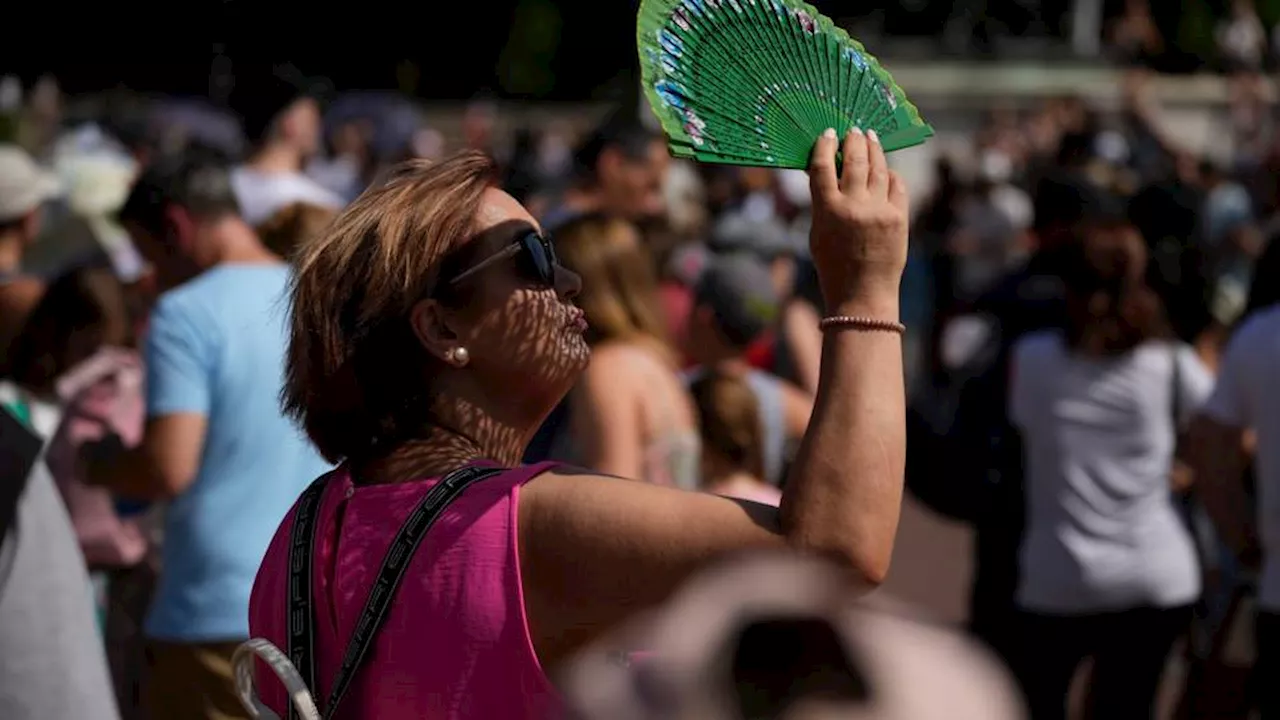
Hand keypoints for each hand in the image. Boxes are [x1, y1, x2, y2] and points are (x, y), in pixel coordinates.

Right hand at [807, 128, 908, 316]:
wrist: (862, 294)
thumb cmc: (833, 265)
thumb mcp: (817, 233)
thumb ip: (822, 202)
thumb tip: (828, 171)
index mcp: (827, 210)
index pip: (822, 166)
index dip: (824, 145)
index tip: (827, 133)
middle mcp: (854, 206)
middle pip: (854, 159)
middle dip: (853, 140)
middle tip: (853, 130)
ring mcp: (879, 210)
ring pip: (878, 167)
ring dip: (874, 149)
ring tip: (870, 138)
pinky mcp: (899, 217)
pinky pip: (896, 185)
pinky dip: (890, 174)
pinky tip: (886, 169)